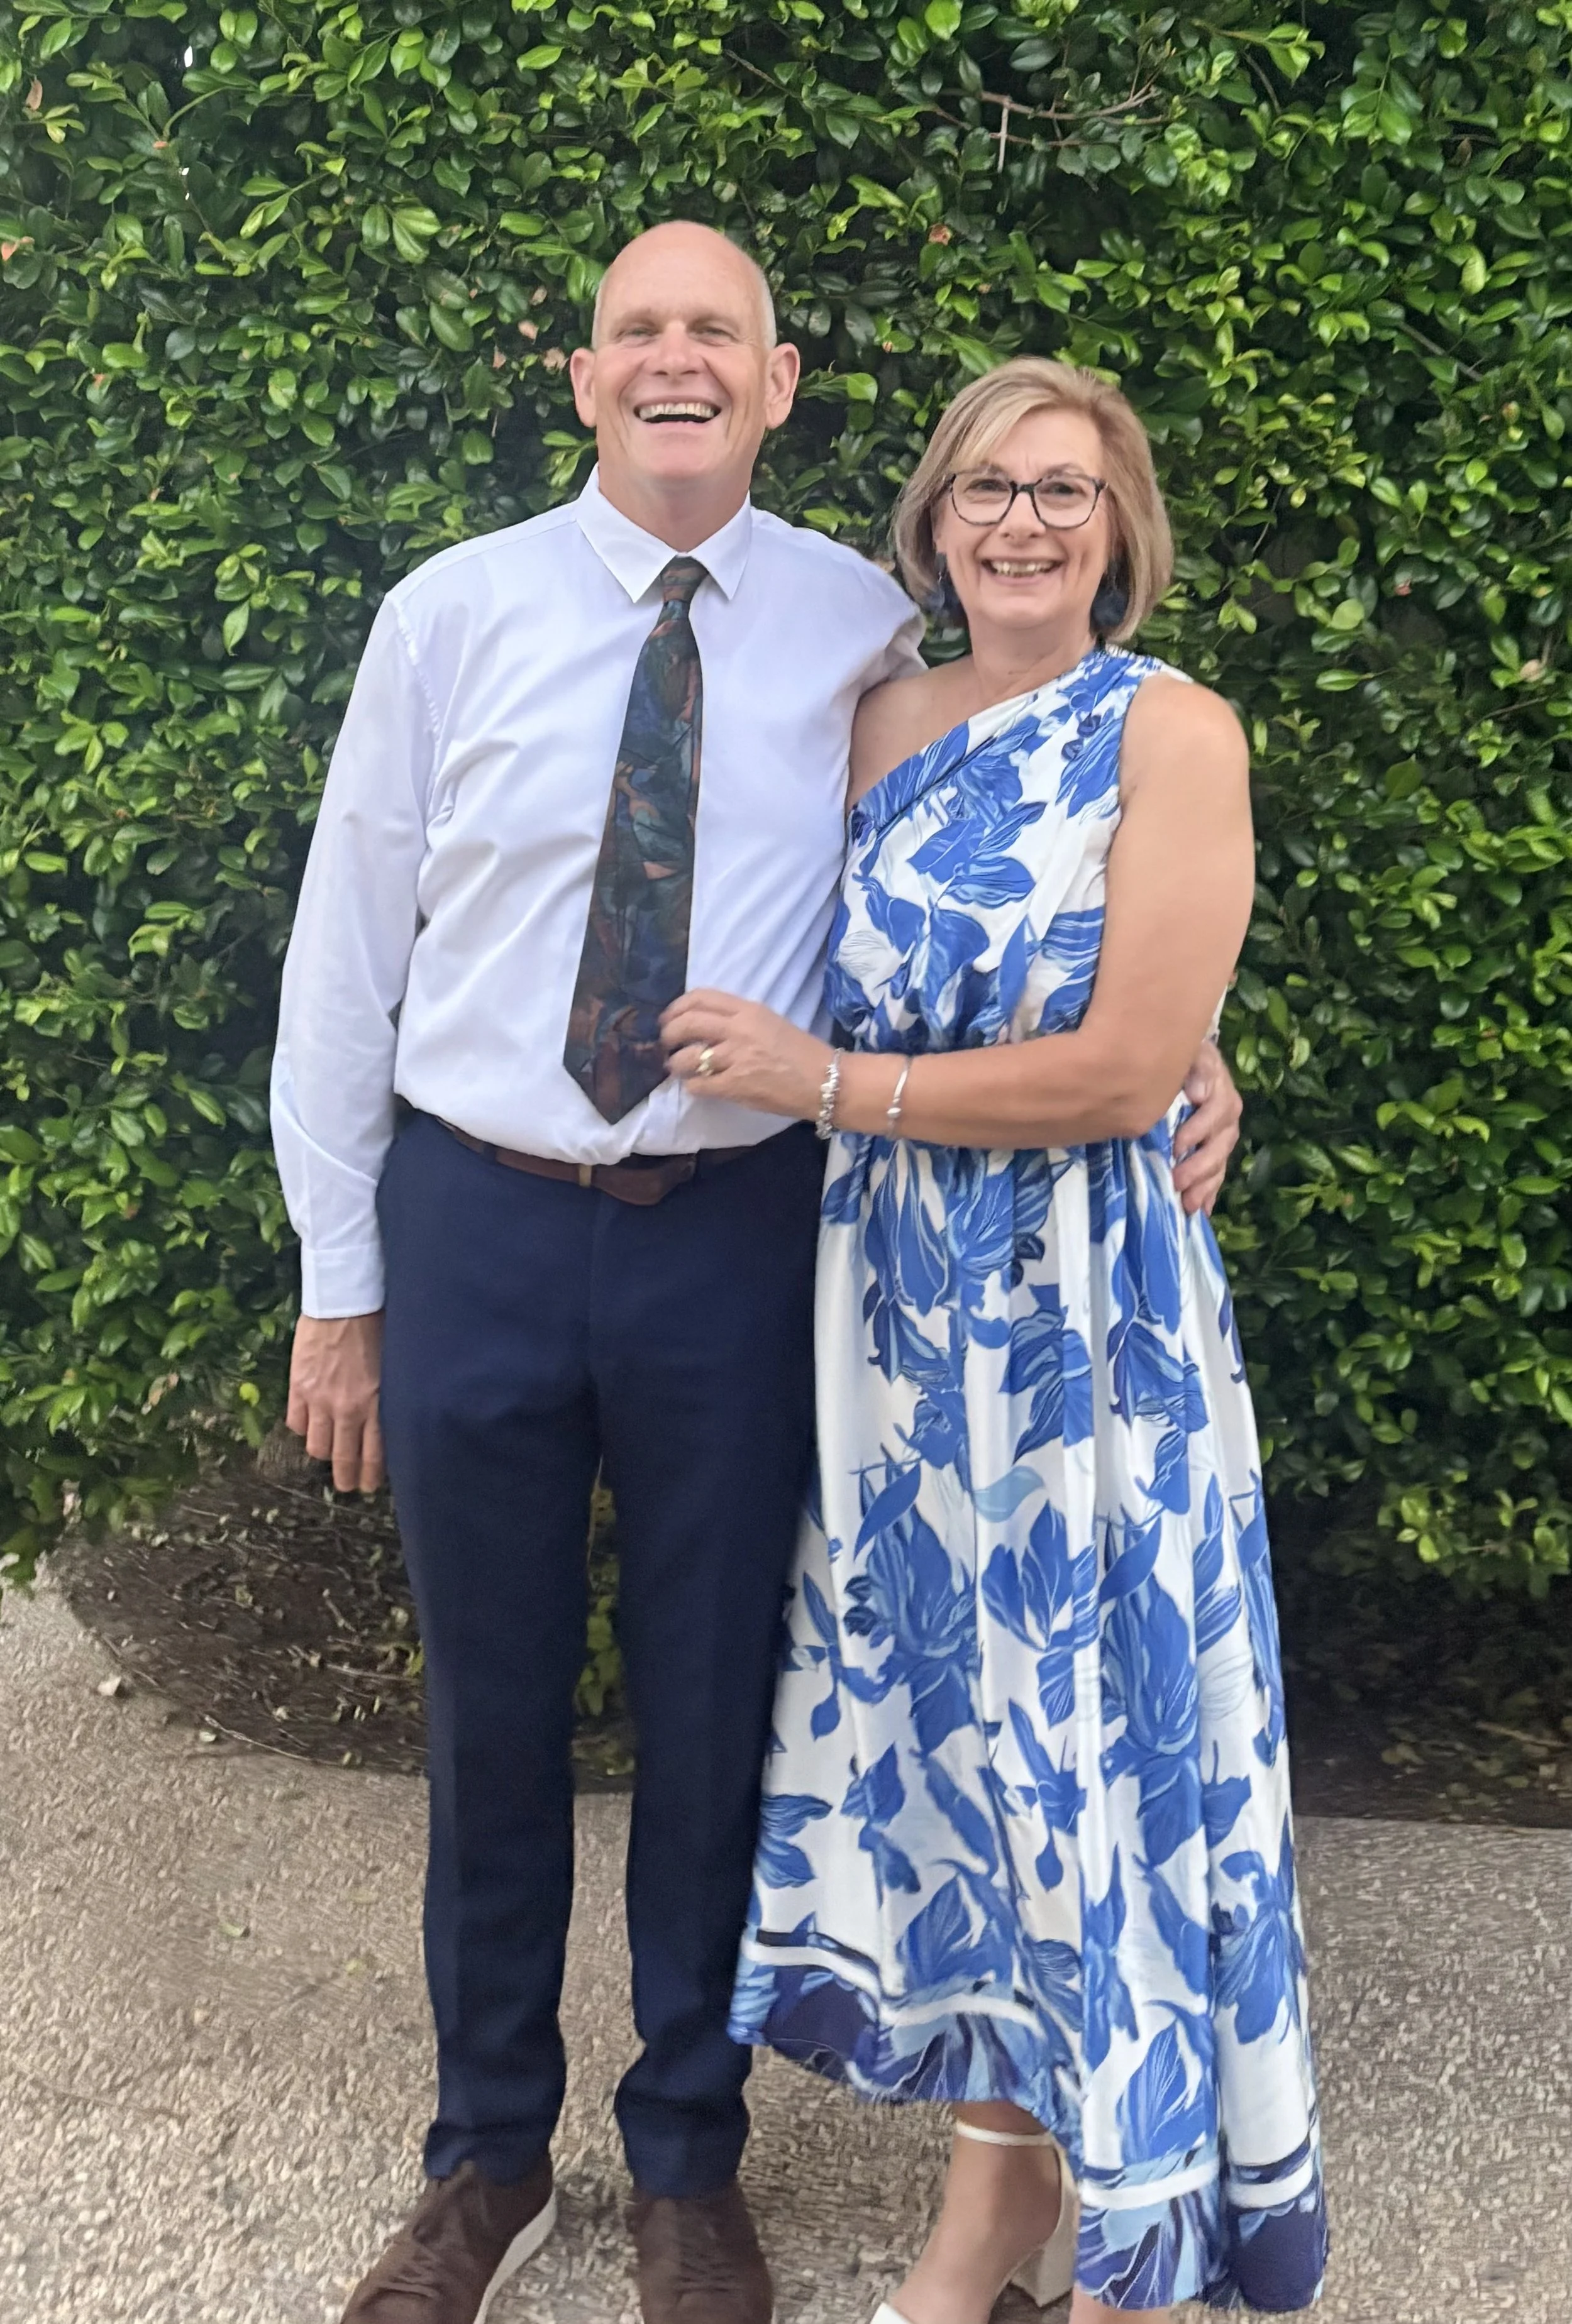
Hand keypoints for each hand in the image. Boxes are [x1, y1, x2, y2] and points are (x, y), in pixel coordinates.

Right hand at [286, 1311, 385, 1492]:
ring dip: (324, 1453)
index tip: (370, 1486)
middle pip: (343, 1458)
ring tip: (328, 1453)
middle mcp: (348, 1409)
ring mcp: (319, 1400)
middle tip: (349, 1484)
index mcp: (377, 1405)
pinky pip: (296, 1423)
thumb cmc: (379, 1327)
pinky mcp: (298, 1388)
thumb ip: (390, 1398)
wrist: (345, 1301)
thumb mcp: (396, 1367)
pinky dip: (303, 1428)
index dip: (371, 1476)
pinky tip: (310, 1424)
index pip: (374, 1455)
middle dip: (347, 1477)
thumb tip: (391, 1424)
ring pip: (317, 1446)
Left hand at [661, 989, 828, 1119]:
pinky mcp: (735, 1086)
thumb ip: (739, 1020)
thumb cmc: (802, 1053)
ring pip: (685, 1057)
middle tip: (666, 1044)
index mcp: (748, 1010)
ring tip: (678, 1068)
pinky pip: (698, 1085)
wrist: (826, 1082)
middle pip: (685, 1024)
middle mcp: (738, 1030)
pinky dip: (692, 1086)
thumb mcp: (770, 1023)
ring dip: (675, 1064)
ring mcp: (735, 1059)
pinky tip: (698, 1086)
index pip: (700, 997)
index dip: (676, 1007)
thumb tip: (706, 1025)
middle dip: (667, 1035)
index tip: (669, 1018)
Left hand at [1173, 1040, 1241, 1217]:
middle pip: (1219, 1144)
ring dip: (1204, 1184)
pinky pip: (1218, 1173)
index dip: (1198, 1130)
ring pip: (1219, 1162)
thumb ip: (1196, 1068)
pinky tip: (1200, 1210)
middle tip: (1177, 1181)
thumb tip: (1198, 1092)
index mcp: (1221, 1090)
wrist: (1188, 1063)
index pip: (1216, 1111)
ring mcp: (1224, 1134)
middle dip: (1199, 1166)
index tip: (1178, 1145)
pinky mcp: (1217, 1150)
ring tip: (1188, 1203)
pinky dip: (1209, 1192)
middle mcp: (1227, 1115)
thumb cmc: (1185, 1059)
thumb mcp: (1191, 1054)